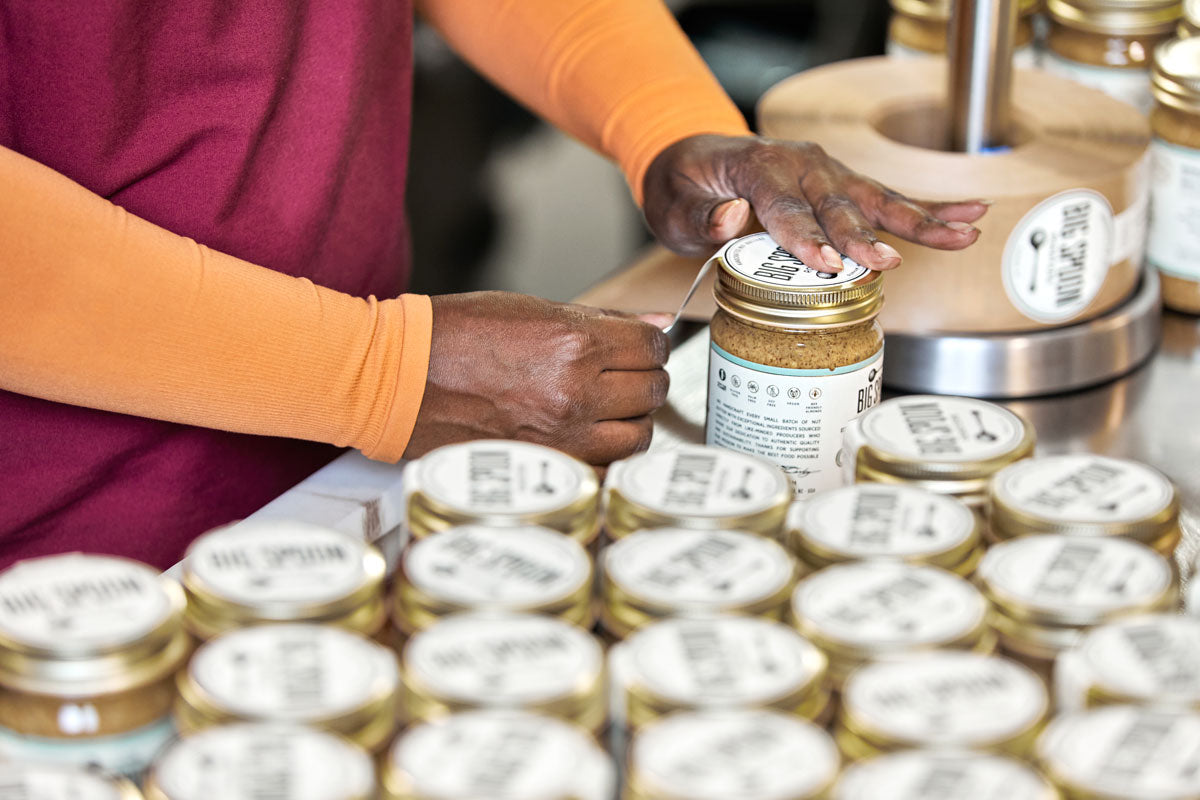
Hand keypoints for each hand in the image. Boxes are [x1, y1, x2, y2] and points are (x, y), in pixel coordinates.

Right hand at [404, 292, 670, 464]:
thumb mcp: (534, 308)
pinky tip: (587, 437)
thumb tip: (655, 321)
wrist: (400, 379)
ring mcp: (564, 436)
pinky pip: (607, 468)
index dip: (648, 344)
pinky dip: (607, 455)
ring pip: (639, 435)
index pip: (653, 346)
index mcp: (576, 343)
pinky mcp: (548, 467)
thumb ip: (602, 320)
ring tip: (604, 408)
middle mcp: (577, 393)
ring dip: (630, 421)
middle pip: (653, 390)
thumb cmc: (456, 337)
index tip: (635, 347)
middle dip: (642, 380)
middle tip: (618, 375)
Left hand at [642, 134, 988, 270]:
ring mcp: (826, 174)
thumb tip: (730, 218)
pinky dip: (928, 210)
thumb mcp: (673, 203)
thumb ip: (700, 214)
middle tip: (884, 264)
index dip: (805, 237)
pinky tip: (968, 217)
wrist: (693, 161)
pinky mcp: (841, 188)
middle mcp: (800, 164)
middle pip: (837, 205)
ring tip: (963, 233)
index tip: (825, 264)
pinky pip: (887, 202)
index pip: (784, 206)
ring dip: (918, 220)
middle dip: (861, 237)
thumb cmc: (685, 187)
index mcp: (758, 165)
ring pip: (875, 200)